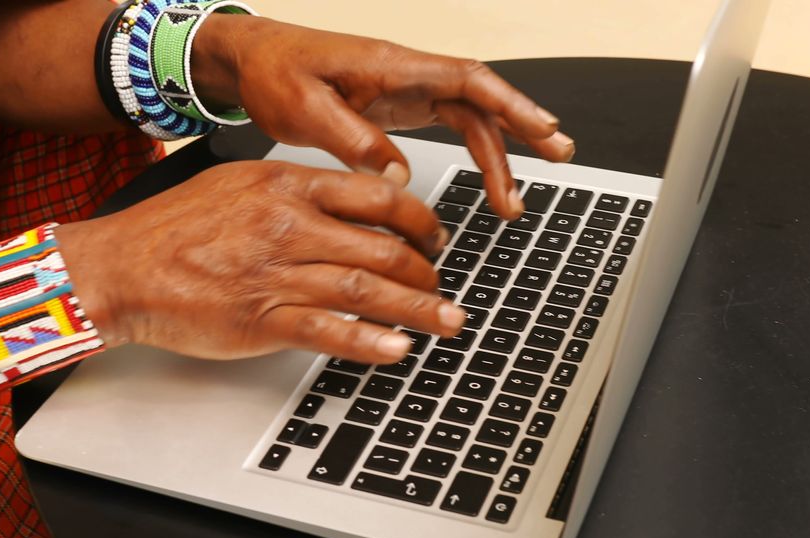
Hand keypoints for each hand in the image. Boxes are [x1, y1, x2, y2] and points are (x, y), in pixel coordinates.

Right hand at [55, 161, 464, 362]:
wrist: (121, 267)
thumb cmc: (174, 228)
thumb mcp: (237, 184)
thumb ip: (294, 191)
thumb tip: (350, 203)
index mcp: (286, 187)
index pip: (377, 196)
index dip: (420, 220)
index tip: (434, 237)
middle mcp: (287, 226)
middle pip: (383, 246)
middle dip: (427, 270)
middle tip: (444, 285)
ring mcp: (275, 274)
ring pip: (366, 289)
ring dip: (417, 309)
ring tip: (448, 321)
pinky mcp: (260, 320)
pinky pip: (328, 330)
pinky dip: (369, 341)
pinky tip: (398, 349)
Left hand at [192, 15, 574, 219]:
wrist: (251, 63)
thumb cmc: (274, 73)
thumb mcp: (305, 108)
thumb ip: (352, 140)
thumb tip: (396, 175)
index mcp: (391, 67)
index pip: (466, 79)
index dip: (510, 103)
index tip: (543, 128)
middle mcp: (407, 75)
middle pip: (481, 100)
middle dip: (522, 129)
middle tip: (558, 158)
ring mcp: (406, 91)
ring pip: (469, 118)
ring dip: (497, 155)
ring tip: (513, 201)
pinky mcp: (397, 107)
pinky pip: (449, 127)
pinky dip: (472, 153)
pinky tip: (483, 180)